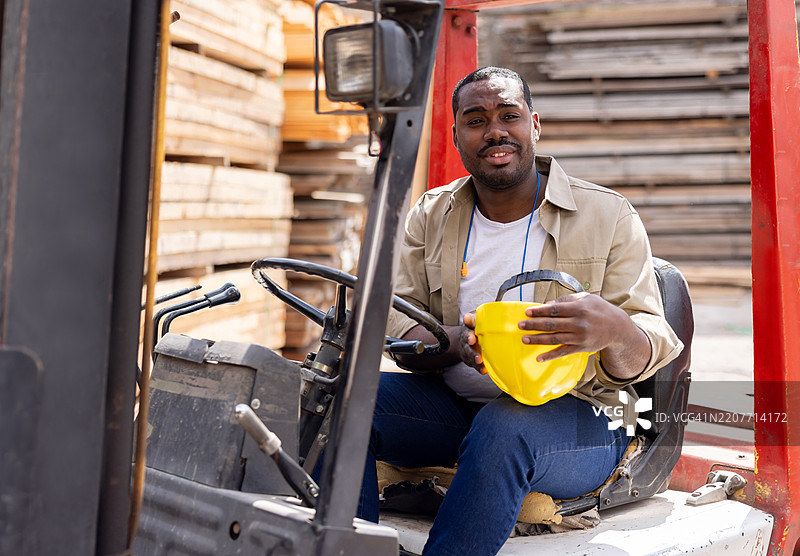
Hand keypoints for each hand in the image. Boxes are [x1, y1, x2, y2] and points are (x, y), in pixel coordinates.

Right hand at [460, 312, 485, 373]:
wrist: (463, 342)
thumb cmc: (476, 330)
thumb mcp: (478, 320)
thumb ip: (486, 315)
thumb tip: (499, 304)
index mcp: (470, 325)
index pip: (468, 320)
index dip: (468, 319)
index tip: (467, 318)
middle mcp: (467, 336)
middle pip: (466, 337)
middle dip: (468, 338)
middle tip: (472, 340)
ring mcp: (467, 348)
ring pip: (469, 352)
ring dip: (473, 355)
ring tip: (479, 359)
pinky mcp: (470, 359)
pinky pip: (474, 365)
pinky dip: (478, 368)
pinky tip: (483, 370)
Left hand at [518, 293, 648, 378]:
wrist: (618, 327)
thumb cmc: (599, 310)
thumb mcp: (586, 298)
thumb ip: (567, 300)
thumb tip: (548, 304)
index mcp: (579, 308)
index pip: (554, 310)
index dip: (539, 311)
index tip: (527, 312)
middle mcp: (579, 323)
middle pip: (551, 325)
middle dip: (534, 325)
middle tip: (520, 325)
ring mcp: (579, 337)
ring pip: (554, 339)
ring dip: (538, 340)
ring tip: (524, 339)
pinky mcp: (581, 348)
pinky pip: (563, 352)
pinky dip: (550, 356)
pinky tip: (539, 357)